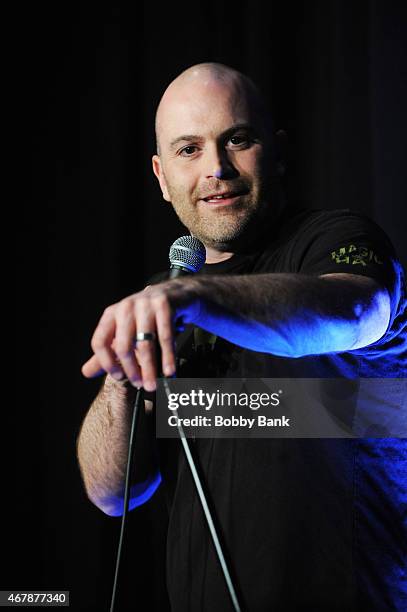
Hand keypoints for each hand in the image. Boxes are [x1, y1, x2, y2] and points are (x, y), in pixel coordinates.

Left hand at [81, 279, 200, 390]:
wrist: (175, 294)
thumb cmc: (147, 318)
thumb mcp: (125, 332)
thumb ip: (107, 353)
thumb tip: (86, 372)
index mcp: (111, 314)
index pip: (100, 341)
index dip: (106, 362)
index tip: (118, 377)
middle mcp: (125, 307)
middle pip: (123, 345)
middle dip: (132, 370)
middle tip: (140, 385)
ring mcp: (145, 304)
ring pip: (145, 343)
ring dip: (150, 368)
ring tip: (153, 384)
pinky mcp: (164, 305)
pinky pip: (165, 336)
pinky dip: (168, 357)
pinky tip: (169, 371)